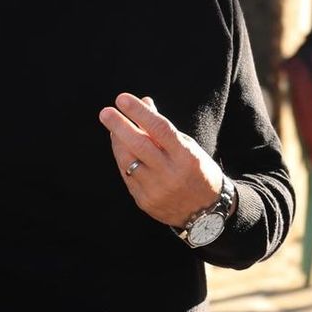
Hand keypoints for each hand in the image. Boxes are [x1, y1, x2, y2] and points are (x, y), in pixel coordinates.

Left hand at [100, 92, 222, 228]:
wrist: (206, 213)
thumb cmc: (197, 171)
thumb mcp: (187, 147)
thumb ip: (163, 128)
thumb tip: (144, 102)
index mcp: (186, 157)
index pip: (159, 129)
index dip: (140, 112)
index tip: (123, 99)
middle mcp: (170, 174)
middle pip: (139, 145)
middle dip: (119, 126)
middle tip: (105, 112)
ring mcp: (156, 190)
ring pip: (128, 161)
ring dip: (118, 142)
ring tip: (113, 129)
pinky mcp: (145, 202)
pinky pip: (127, 176)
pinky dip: (123, 160)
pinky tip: (121, 148)